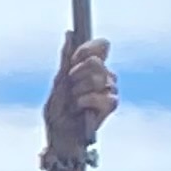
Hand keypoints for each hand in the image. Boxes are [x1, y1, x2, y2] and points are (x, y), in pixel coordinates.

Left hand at [42, 33, 115, 164]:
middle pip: (96, 62)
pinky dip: (86, 102)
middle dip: (76, 76)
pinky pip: (103, 96)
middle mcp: (105, 75)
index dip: (86, 52)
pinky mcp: (112, 105)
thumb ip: (66, 58)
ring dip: (79, 92)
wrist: (59, 137)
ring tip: (74, 103)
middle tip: (70, 91)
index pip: (102, 45)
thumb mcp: (58, 82)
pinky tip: (80, 110)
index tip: (72, 65)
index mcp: (92, 67)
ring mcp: (110, 90)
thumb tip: (69, 33)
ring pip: (99, 78)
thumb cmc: (58, 113)